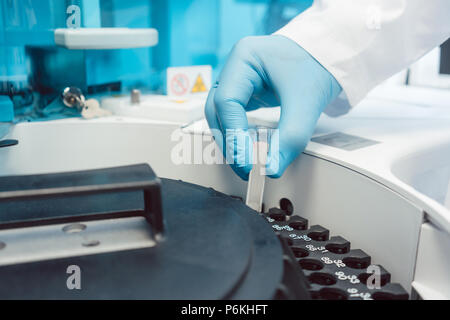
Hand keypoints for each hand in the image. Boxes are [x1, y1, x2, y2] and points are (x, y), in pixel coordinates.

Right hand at [205, 35, 341, 179]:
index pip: (227, 102)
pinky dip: (239, 135)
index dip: (234, 135)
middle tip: (245, 168)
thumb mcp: (305, 103)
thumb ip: (289, 138)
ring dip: (231, 142)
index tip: (247, 161)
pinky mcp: (245, 92)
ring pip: (221, 116)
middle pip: (218, 111)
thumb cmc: (316, 65)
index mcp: (244, 57)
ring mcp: (237, 79)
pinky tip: (249, 150)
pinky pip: (233, 117)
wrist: (329, 56)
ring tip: (247, 164)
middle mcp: (235, 67)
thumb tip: (271, 169)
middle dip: (230, 142)